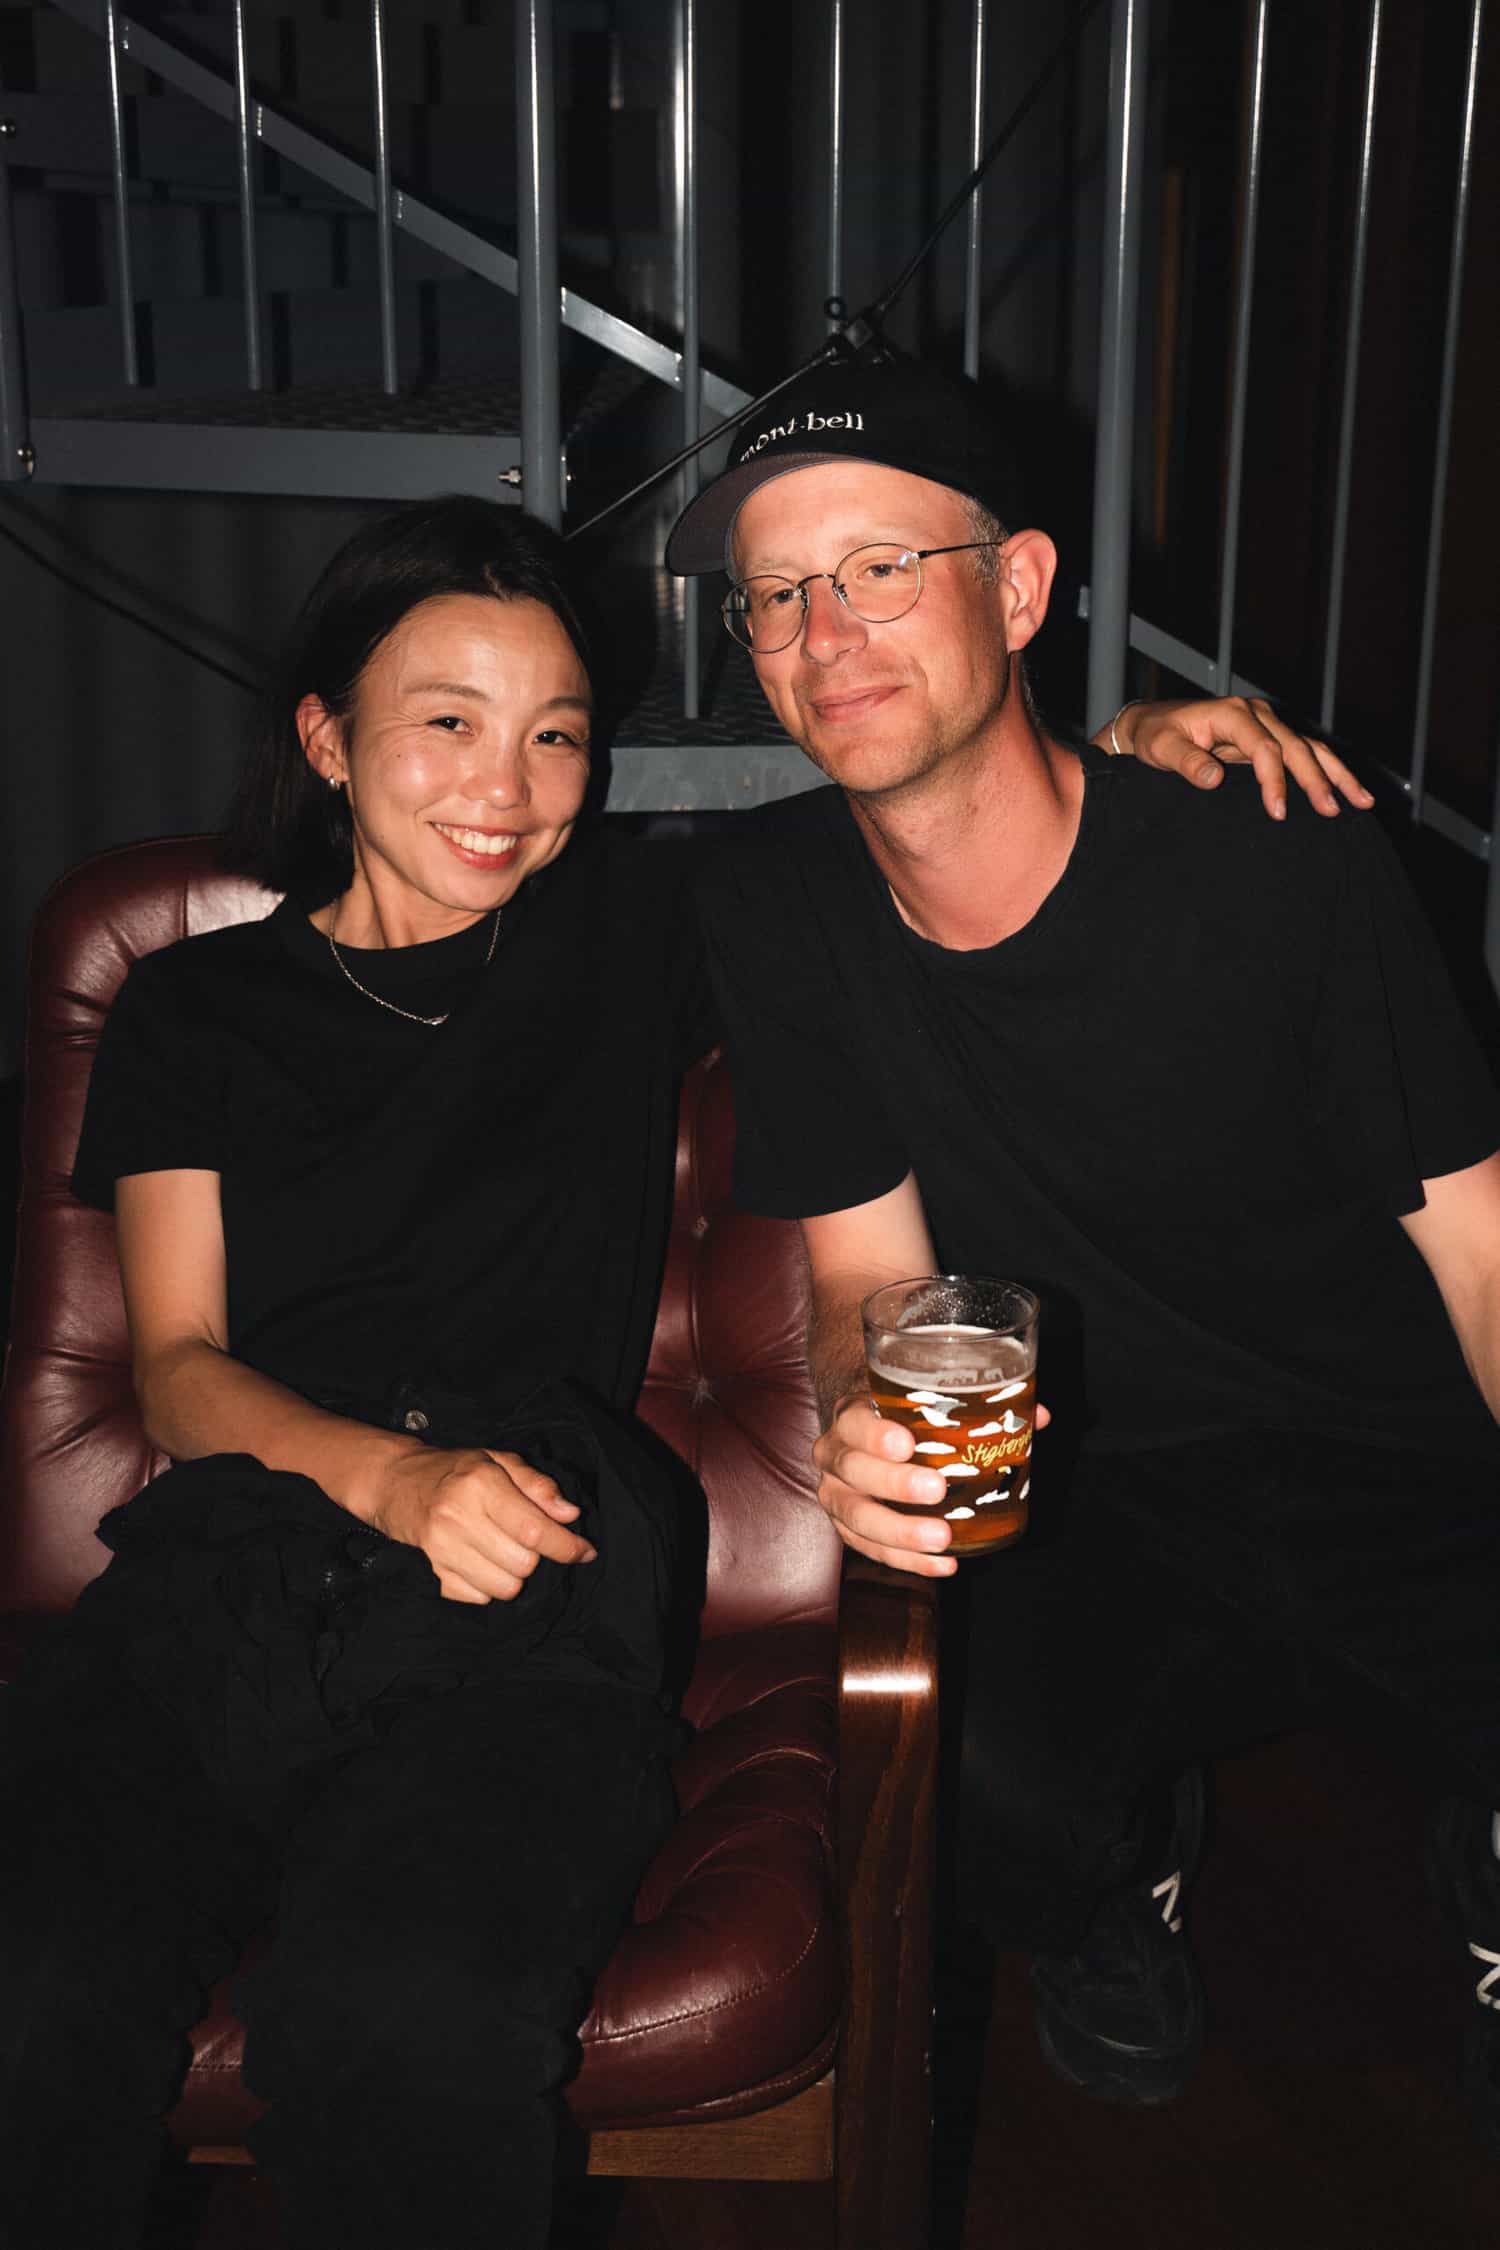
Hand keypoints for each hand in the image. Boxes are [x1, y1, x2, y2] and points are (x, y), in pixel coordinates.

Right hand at [370, 1444, 595, 1603]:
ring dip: (513, 1574)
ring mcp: (441, 1548)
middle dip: (534, 1556)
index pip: (534, 1530)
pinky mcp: (432, 1571)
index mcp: (480, 1484)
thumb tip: (570, 1514)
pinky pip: (478, 1598)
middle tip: (524, 1539)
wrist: (398, 1483)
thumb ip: (538, 1486)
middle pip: (523, 1563)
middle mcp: (458, 1517)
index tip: (585, 1551)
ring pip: (504, 1587)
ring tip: (502, 1550)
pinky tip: (480, 1561)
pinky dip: (487, 1586)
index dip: (567, 1546)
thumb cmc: (458, 1470)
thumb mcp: (499, 1462)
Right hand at [812, 1394, 1049, 1577]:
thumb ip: (979, 1406)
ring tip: (941, 1538)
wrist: (866, 1439)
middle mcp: (834, 1455)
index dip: (875, 1434)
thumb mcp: (926, 1403)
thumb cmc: (903, 1419)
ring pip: (857, 1517)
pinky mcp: (846, 1529)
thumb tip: (1036, 1417)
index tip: (908, 1443)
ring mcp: (835, 1495)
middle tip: (937, 1489)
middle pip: (854, 1470)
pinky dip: (909, 1561)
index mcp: (852, 1416)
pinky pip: (871, 1550)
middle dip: (894, 1483)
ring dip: (901, 1531)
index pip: (854, 1421)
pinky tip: (944, 1564)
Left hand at [1111, 697, 1372, 821]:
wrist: (1152, 724)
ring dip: (1336, 775)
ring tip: (1362, 801)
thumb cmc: (1155, 737)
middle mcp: (1256, 714)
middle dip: (1318, 780)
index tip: (1279, 812)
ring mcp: (1266, 723)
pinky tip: (1348, 792)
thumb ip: (1186, 762)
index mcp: (1232, 714)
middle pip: (1296, 747)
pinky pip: (1305, 753)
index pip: (1264, 748)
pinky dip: (1328, 772)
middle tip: (1333, 811)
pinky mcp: (1269, 736)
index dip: (1274, 780)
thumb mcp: (1161, 749)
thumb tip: (1213, 779)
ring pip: (1310, 748)